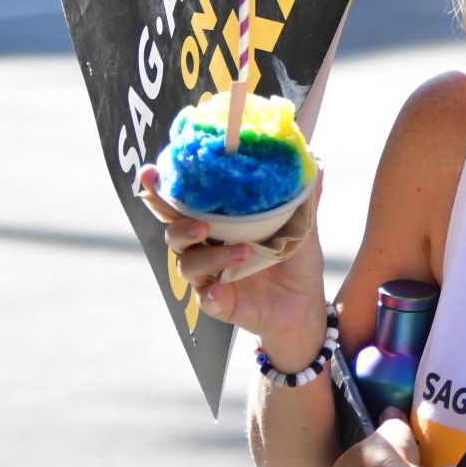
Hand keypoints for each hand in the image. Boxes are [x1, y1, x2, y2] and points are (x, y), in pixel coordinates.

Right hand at [139, 164, 326, 357]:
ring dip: (210, 257)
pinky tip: (220, 290)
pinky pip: (206, 299)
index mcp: (219, 223)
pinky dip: (211, 294)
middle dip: (179, 224)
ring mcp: (210, 276)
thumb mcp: (301, 227)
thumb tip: (315, 162)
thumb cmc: (294, 261)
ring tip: (243, 252)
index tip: (150, 172)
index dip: (160, 190)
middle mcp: (206, 247)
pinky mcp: (219, 303)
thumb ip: (302, 199)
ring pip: (189, 265)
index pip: (182, 204)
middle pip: (174, 233)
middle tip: (203, 224)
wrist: (305, 305)